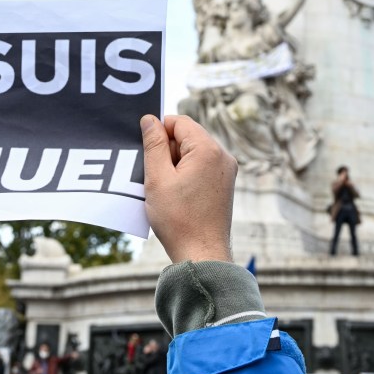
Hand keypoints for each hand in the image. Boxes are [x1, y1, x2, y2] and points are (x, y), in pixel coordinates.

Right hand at [140, 114, 236, 262]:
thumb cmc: (178, 219)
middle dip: (167, 150)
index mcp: (207, 150)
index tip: (146, 152)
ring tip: (165, 188)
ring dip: (175, 163)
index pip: (179, 122)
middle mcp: (223, 156)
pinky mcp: (225, 184)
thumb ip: (153, 144)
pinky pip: (202, 166)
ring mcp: (227, 170)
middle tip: (154, 175)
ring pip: (194, 152)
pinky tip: (176, 194)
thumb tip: (149, 119)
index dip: (159, 131)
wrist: (202, 254)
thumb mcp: (157, 178)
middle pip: (188, 136)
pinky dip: (186, 173)